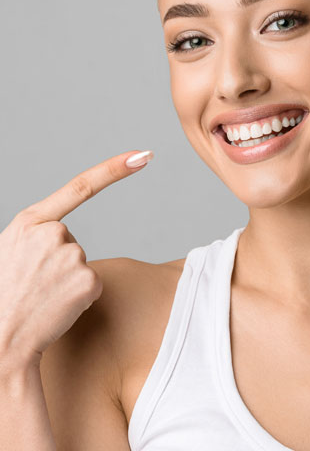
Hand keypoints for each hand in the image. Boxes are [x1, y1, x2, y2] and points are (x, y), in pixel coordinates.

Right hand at [0, 150, 152, 367]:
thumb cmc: (3, 296)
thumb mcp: (10, 252)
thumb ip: (36, 235)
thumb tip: (61, 236)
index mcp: (29, 222)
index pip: (80, 186)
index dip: (114, 169)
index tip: (142, 155)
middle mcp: (53, 233)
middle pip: (73, 241)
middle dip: (58, 262)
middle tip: (32, 285)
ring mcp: (72, 256)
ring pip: (82, 264)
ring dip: (67, 281)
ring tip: (39, 297)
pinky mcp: (88, 280)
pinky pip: (92, 284)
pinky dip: (79, 297)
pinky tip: (56, 307)